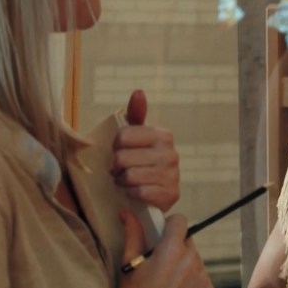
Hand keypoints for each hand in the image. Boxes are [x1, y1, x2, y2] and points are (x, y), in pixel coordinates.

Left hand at [112, 90, 179, 210]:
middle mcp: (171, 154)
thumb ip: (135, 114)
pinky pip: (139, 192)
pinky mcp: (171, 195)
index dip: (115, 147)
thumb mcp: (138, 136)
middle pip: (122, 158)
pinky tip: (135, 192)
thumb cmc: (142, 160)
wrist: (156, 192)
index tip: (120, 152)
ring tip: (127, 181)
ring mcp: (173, 175)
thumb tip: (139, 92)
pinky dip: (132, 194)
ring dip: (122, 182)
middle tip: (121, 170)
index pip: (122, 137)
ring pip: (129, 176)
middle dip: (116, 167)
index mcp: (163, 135)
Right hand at [113, 211, 213, 287]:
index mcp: (171, 249)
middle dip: (176, 247)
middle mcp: (191, 261)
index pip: (180, 221)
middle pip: (188, 242)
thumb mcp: (129, 264)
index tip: (162, 234)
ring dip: (185, 265)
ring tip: (168, 283)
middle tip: (161, 263)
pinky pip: (201, 279)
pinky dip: (192, 282)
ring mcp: (202, 278)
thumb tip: (127, 213)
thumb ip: (133, 234)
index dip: (170, 225)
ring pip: (195, 261)